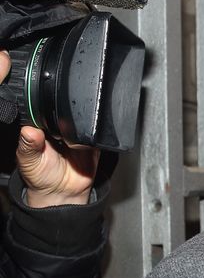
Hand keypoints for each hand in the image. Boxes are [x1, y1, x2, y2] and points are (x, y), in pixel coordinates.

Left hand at [0, 50, 98, 206]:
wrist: (65, 193)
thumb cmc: (42, 177)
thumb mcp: (29, 162)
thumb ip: (28, 147)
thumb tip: (29, 131)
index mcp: (38, 124)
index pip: (38, 103)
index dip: (39, 93)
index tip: (43, 84)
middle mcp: (57, 123)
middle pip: (62, 102)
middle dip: (64, 97)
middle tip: (66, 97)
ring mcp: (76, 129)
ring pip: (82, 109)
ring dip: (85, 106)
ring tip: (83, 104)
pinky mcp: (93, 136)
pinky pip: (99, 125)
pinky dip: (100, 122)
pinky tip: (96, 118)